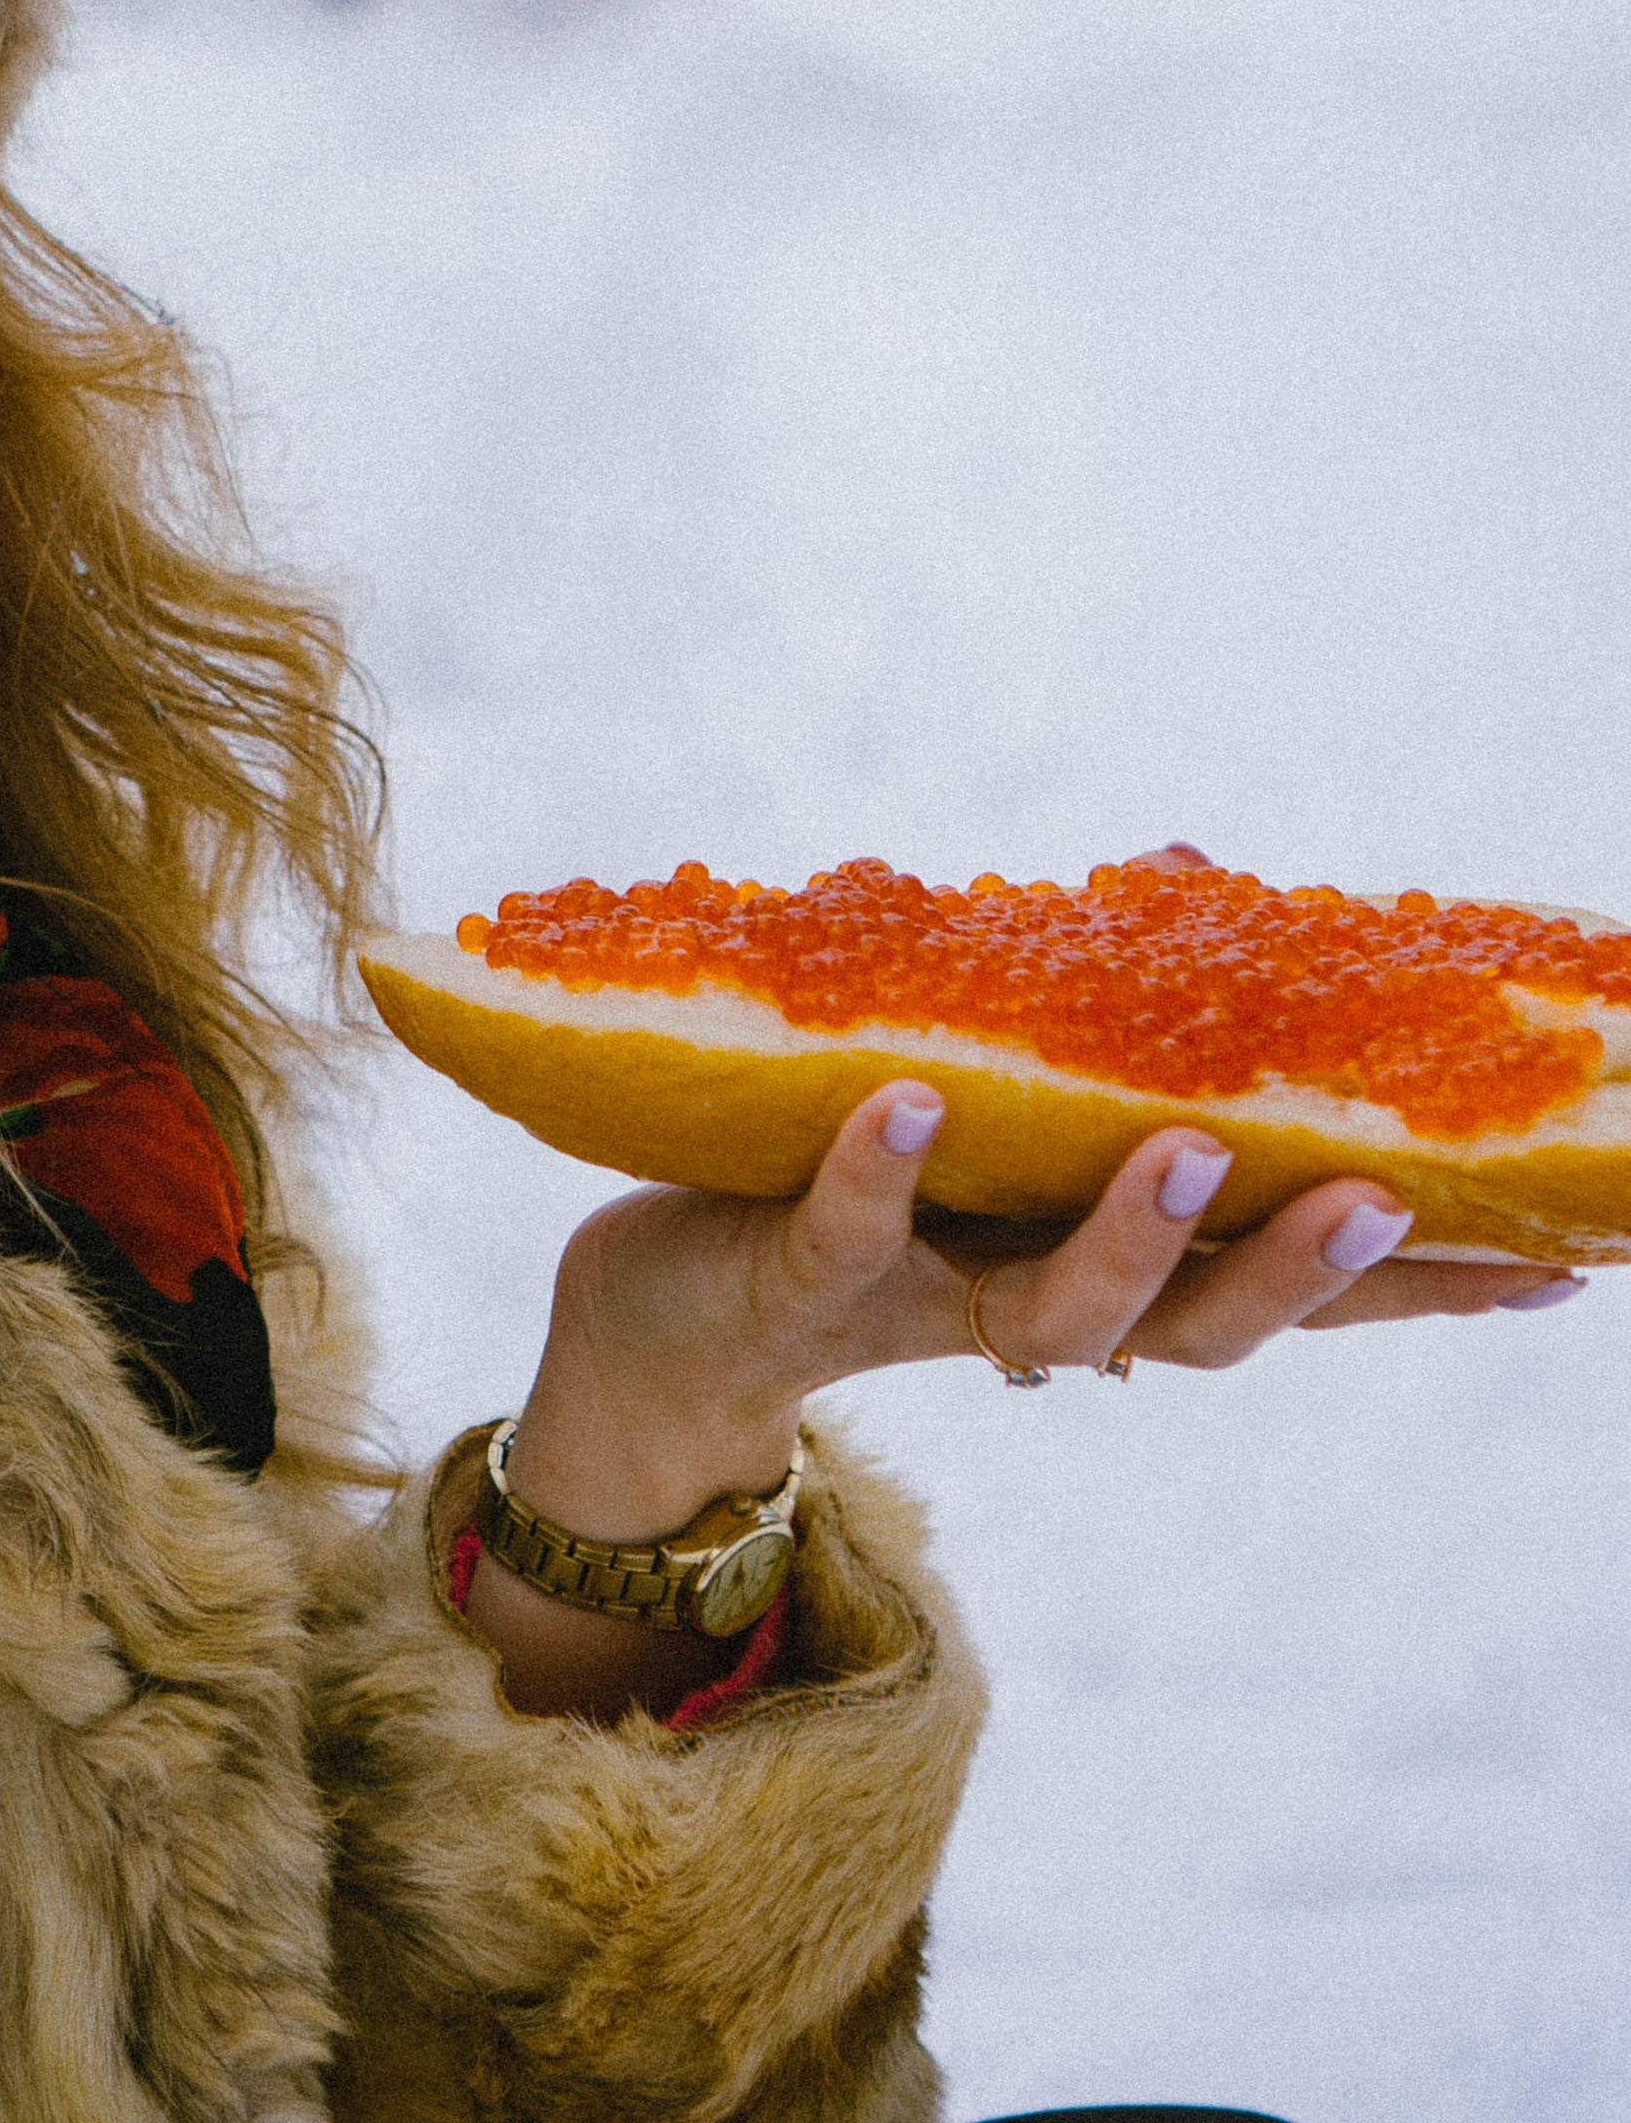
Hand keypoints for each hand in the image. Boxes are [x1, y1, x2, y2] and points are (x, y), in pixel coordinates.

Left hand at [467, 1086, 1582, 1715]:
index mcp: (1108, 1268)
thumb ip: (1093, 1011)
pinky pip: (849, 1232)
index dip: (1422, 1291)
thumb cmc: (853, 1184)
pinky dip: (880, 1169)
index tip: (1560, 1265)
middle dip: (1303, 1273)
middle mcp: (1038, 1311)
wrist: (662, 1320)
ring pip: (1058, 1316)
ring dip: (1130, 1236)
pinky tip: (911, 1102)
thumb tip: (1190, 873)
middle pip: (1206, 1329)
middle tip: (1387, 1202)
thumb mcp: (994, 1096)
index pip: (1292, 1297)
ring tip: (1182, 1146)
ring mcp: (924, 1306)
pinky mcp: (796, 1283)